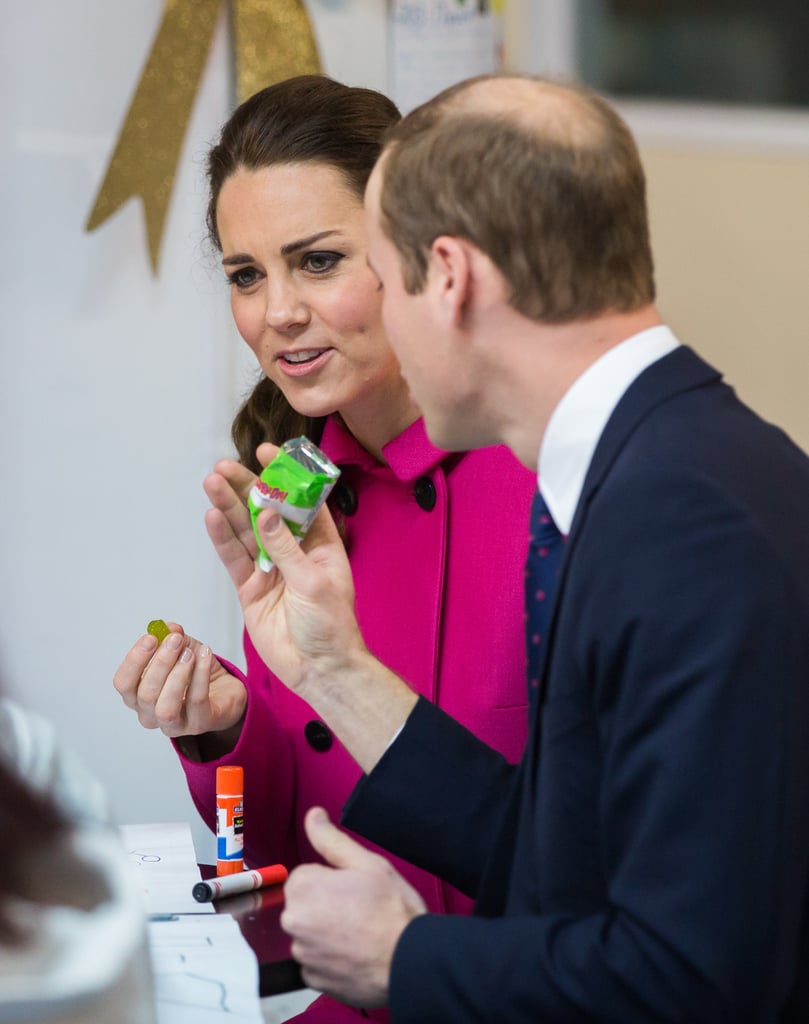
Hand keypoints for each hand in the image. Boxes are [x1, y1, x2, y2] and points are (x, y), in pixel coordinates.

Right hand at [112, 623, 246, 739]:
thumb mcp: (181, 649)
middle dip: (161, 662)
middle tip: (176, 640)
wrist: (224, 691)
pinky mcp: (200, 724)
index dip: (134, 660)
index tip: (150, 638)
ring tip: (190, 653)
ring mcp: (174, 724)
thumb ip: (171, 637)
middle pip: (145, 693)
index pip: (123, 683)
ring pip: (166, 707)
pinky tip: (205, 655)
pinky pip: (196, 701)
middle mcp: (150, 714)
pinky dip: (200, 675)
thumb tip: (167, 628)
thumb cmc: (194, 673)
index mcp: (138, 696)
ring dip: (177, 676)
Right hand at [203, 449, 364, 698]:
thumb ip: (287, 548)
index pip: (301, 501)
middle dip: (246, 487)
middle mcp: (294, 551)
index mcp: (321, 544)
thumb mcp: (314, 583)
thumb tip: (266, 512)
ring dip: (228, 507)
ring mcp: (269, 569)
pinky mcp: (250, 589)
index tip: (267, 451)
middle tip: (224, 466)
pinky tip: (210, 517)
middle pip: (266, 512)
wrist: (318, 670)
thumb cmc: (331, 627)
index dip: (284, 476)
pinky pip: (234, 559)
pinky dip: (221, 539)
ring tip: (211, 482)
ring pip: (245, 531)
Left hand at [281, 807, 426, 1005]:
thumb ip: (331, 839)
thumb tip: (313, 815)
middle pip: (306, 904)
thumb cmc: (391, 908)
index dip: (333, 880)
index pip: (307, 875)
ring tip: (361, 933)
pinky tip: (355, 954)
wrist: (409, 960)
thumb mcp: (367, 863)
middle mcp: (293, 921)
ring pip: (311, 933)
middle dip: (326, 904)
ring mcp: (301, 953)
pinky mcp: (312, 979)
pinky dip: (331, 958)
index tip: (354, 889)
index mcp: (303, 887)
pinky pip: (316, 960)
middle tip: (360, 910)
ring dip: (328, 932)